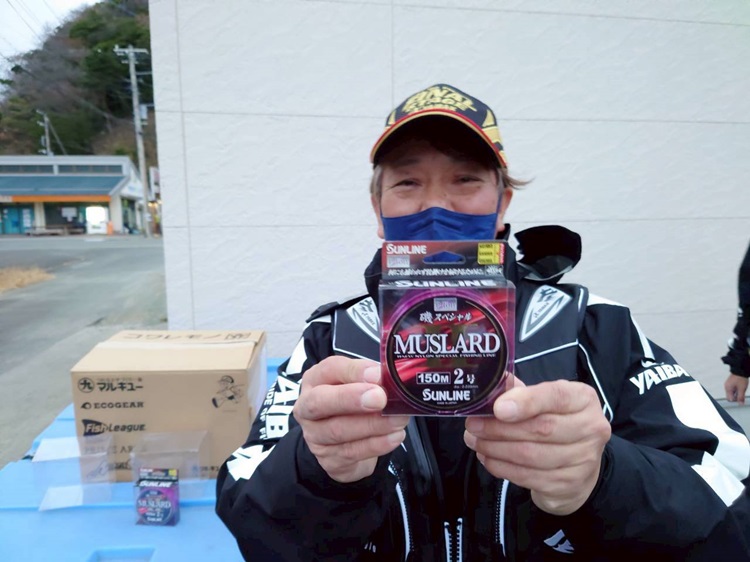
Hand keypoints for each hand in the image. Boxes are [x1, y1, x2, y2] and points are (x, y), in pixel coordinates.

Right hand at [293, 356, 408, 482]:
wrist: (347, 442)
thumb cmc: (353, 404)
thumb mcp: (359, 384)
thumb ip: (369, 378)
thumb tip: (386, 377)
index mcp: (315, 380)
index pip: (329, 370)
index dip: (354, 372)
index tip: (378, 375)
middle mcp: (307, 408)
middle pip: (320, 402)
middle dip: (351, 399)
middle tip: (380, 398)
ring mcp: (315, 437)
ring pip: (338, 431)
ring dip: (372, 425)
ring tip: (398, 419)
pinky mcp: (329, 460)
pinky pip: (351, 453)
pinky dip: (376, 444)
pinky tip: (394, 437)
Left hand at [464, 376, 610, 515]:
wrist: (579, 467)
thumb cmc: (556, 423)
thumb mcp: (544, 401)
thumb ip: (520, 391)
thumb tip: (491, 385)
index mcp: (584, 399)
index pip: (556, 396)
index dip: (526, 401)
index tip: (498, 408)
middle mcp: (591, 428)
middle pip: (541, 428)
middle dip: (500, 428)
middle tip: (473, 425)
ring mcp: (583, 460)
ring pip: (531, 455)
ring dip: (496, 449)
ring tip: (475, 442)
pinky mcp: (569, 485)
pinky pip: (528, 477)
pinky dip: (502, 468)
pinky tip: (488, 458)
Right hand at [725, 373, 748, 404]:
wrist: (741, 370)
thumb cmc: (740, 378)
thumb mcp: (742, 389)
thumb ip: (740, 397)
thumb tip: (740, 404)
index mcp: (728, 389)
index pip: (730, 399)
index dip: (735, 401)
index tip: (740, 400)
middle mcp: (726, 387)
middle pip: (730, 396)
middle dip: (736, 397)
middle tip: (742, 393)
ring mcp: (728, 385)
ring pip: (732, 393)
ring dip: (737, 393)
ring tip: (742, 389)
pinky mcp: (731, 383)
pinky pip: (733, 389)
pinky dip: (737, 390)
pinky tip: (741, 387)